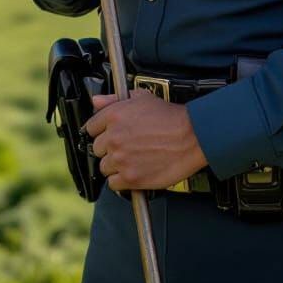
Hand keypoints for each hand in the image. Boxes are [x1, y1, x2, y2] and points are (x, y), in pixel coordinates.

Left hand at [84, 91, 207, 191]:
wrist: (191, 136)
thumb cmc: (170, 117)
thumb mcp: (141, 97)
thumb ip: (114, 99)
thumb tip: (97, 101)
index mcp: (113, 116)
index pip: (90, 128)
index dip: (101, 131)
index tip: (109, 135)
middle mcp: (113, 138)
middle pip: (97, 149)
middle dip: (109, 149)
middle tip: (125, 147)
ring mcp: (121, 159)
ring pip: (105, 167)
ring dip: (115, 165)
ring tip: (132, 160)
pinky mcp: (130, 178)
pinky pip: (114, 184)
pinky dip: (121, 181)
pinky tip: (134, 171)